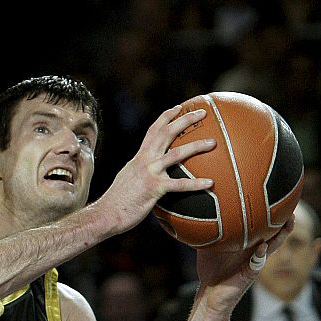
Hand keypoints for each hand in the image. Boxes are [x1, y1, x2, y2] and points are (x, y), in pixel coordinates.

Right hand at [96, 105, 214, 234]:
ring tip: (213, 142)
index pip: (153, 130)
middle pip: (166, 133)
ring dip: (196, 146)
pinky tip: (210, 183)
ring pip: (176, 154)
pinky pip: (179, 185)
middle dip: (185, 119)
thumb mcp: (129, 180)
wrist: (106, 214)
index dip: (167, 117)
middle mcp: (144, 160)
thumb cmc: (119, 202)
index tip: (179, 107)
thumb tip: (155, 176)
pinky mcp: (154, 188)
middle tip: (203, 112)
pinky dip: (196, 183)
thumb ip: (142, 174)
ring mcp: (149, 173)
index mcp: (139, 157)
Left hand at [194, 218, 293, 315]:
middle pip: (273, 236)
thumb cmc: (211, 269)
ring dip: (280, 236)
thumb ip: (210, 231)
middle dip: (283, 223)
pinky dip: (260, 255)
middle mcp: (253, 252)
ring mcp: (253, 263)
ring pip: (271, 248)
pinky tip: (262, 247)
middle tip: (291, 210)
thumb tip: (200, 212)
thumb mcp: (209, 246)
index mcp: (246, 244)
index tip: (277, 202)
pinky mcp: (249, 274)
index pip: (262, 228)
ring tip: (288, 224)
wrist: (209, 292)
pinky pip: (257, 264)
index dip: (271, 217)